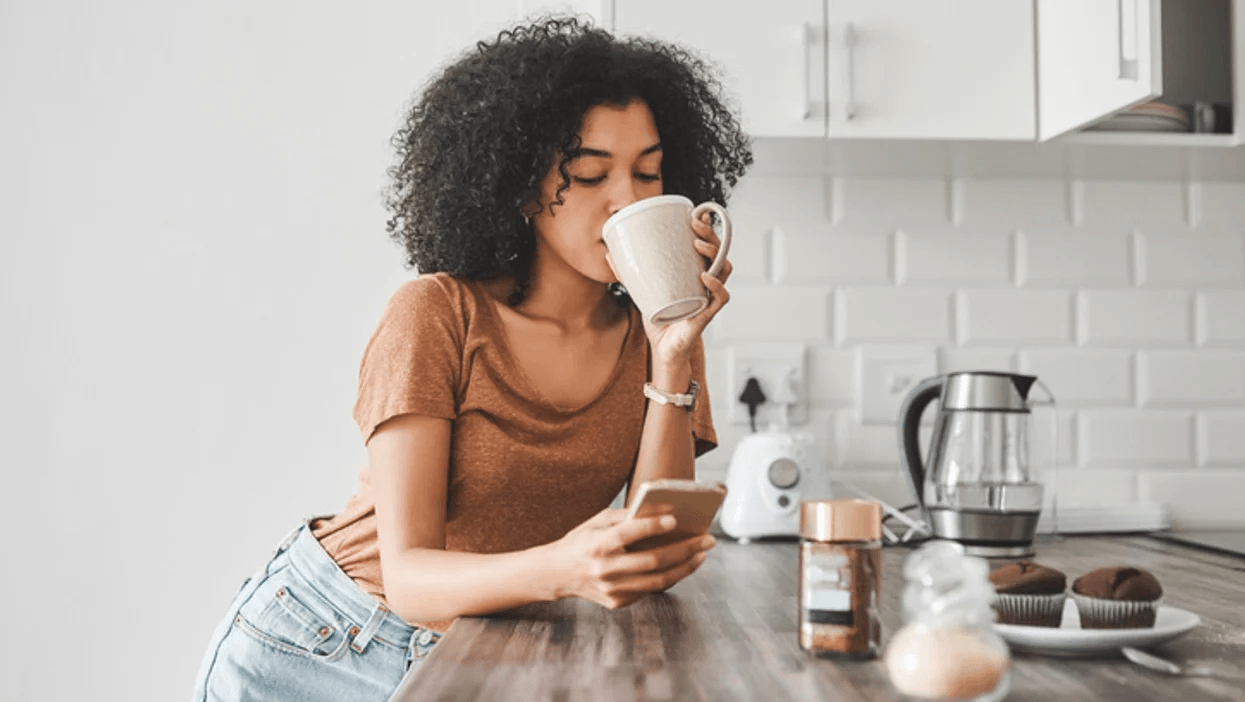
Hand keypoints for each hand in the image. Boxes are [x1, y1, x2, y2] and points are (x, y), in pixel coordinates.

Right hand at [546, 507, 715, 608]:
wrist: (557, 574)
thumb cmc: (582, 541)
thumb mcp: (596, 521)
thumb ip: (626, 516)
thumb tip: (662, 511)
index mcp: (597, 544)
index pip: (629, 534)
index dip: (653, 526)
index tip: (676, 519)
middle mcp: (605, 569)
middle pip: (653, 560)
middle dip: (685, 549)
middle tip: (706, 539)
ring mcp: (612, 589)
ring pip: (658, 580)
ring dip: (685, 566)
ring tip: (702, 554)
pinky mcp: (617, 602)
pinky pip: (650, 589)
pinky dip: (670, 577)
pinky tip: (684, 565)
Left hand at [606, 210, 731, 366]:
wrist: (662, 349)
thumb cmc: (659, 319)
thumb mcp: (642, 292)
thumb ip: (628, 274)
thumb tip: (608, 254)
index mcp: (695, 273)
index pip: (708, 246)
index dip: (707, 229)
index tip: (696, 214)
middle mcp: (707, 282)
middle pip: (719, 252)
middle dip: (711, 235)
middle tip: (695, 225)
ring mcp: (709, 297)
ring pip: (725, 270)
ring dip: (715, 255)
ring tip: (698, 246)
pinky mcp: (707, 314)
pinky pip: (721, 297)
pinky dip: (716, 285)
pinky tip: (705, 276)